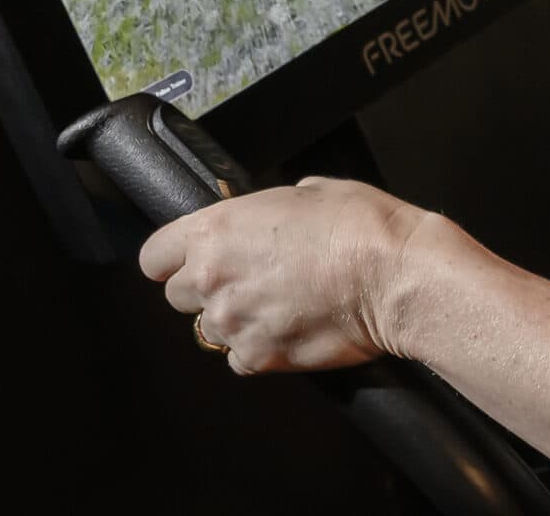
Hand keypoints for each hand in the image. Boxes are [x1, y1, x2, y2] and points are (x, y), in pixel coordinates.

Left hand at [139, 175, 425, 375]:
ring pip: (209, 329)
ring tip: (278, 305)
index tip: (190, 260)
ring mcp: (233, 323)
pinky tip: (290, 329)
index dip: (173, 258)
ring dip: (235, 319)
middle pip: (177, 296)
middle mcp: (213, 278)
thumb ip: (272, 209)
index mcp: (215, 229)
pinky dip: (259, 348)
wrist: (395, 276)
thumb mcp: (311, 191)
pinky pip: (240, 358)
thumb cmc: (361, 226)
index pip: (153, 257)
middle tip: (248, 279)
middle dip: (206, 289)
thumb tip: (273, 220)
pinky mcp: (259, 357)